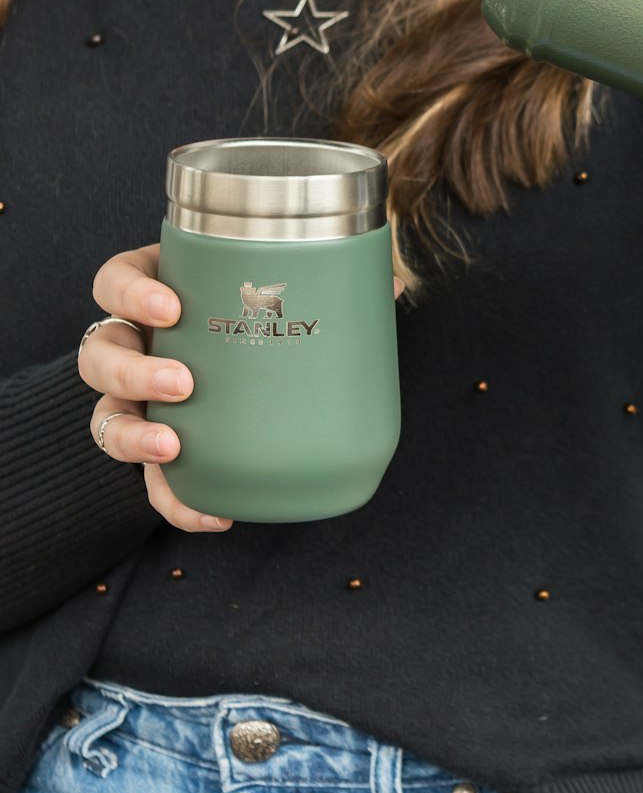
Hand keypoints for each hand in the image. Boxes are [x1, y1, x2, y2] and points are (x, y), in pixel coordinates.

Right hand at [82, 243, 404, 532]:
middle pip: (99, 355)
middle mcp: (136, 345)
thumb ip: (333, 280)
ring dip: (131, 437)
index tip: (169, 306)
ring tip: (173, 447)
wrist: (265, 359)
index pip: (114, 284)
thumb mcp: (289, 288)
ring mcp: (140, 400)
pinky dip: (176, 499)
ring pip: (105, 418)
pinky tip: (213, 512)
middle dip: (132, 371)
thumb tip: (393, 285)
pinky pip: (151, 481)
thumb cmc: (267, 313)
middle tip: (182, 382)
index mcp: (157, 292)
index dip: (129, 293)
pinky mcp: (160, 447)